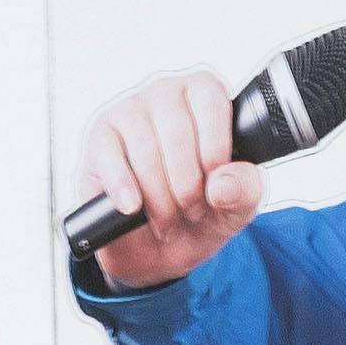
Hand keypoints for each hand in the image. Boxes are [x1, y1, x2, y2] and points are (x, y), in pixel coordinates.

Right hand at [81, 71, 265, 286]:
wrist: (156, 251)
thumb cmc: (196, 216)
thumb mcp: (234, 210)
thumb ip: (245, 192)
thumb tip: (223, 183)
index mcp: (204, 96)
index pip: (211, 100)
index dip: (215, 150)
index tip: (214, 187)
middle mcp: (166, 94)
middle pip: (177, 131)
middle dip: (187, 186)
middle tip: (191, 212)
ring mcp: (129, 111)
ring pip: (145, 148)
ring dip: (159, 197)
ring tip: (166, 221)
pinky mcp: (100, 136)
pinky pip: (110, 156)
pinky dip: (124, 188)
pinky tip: (133, 207)